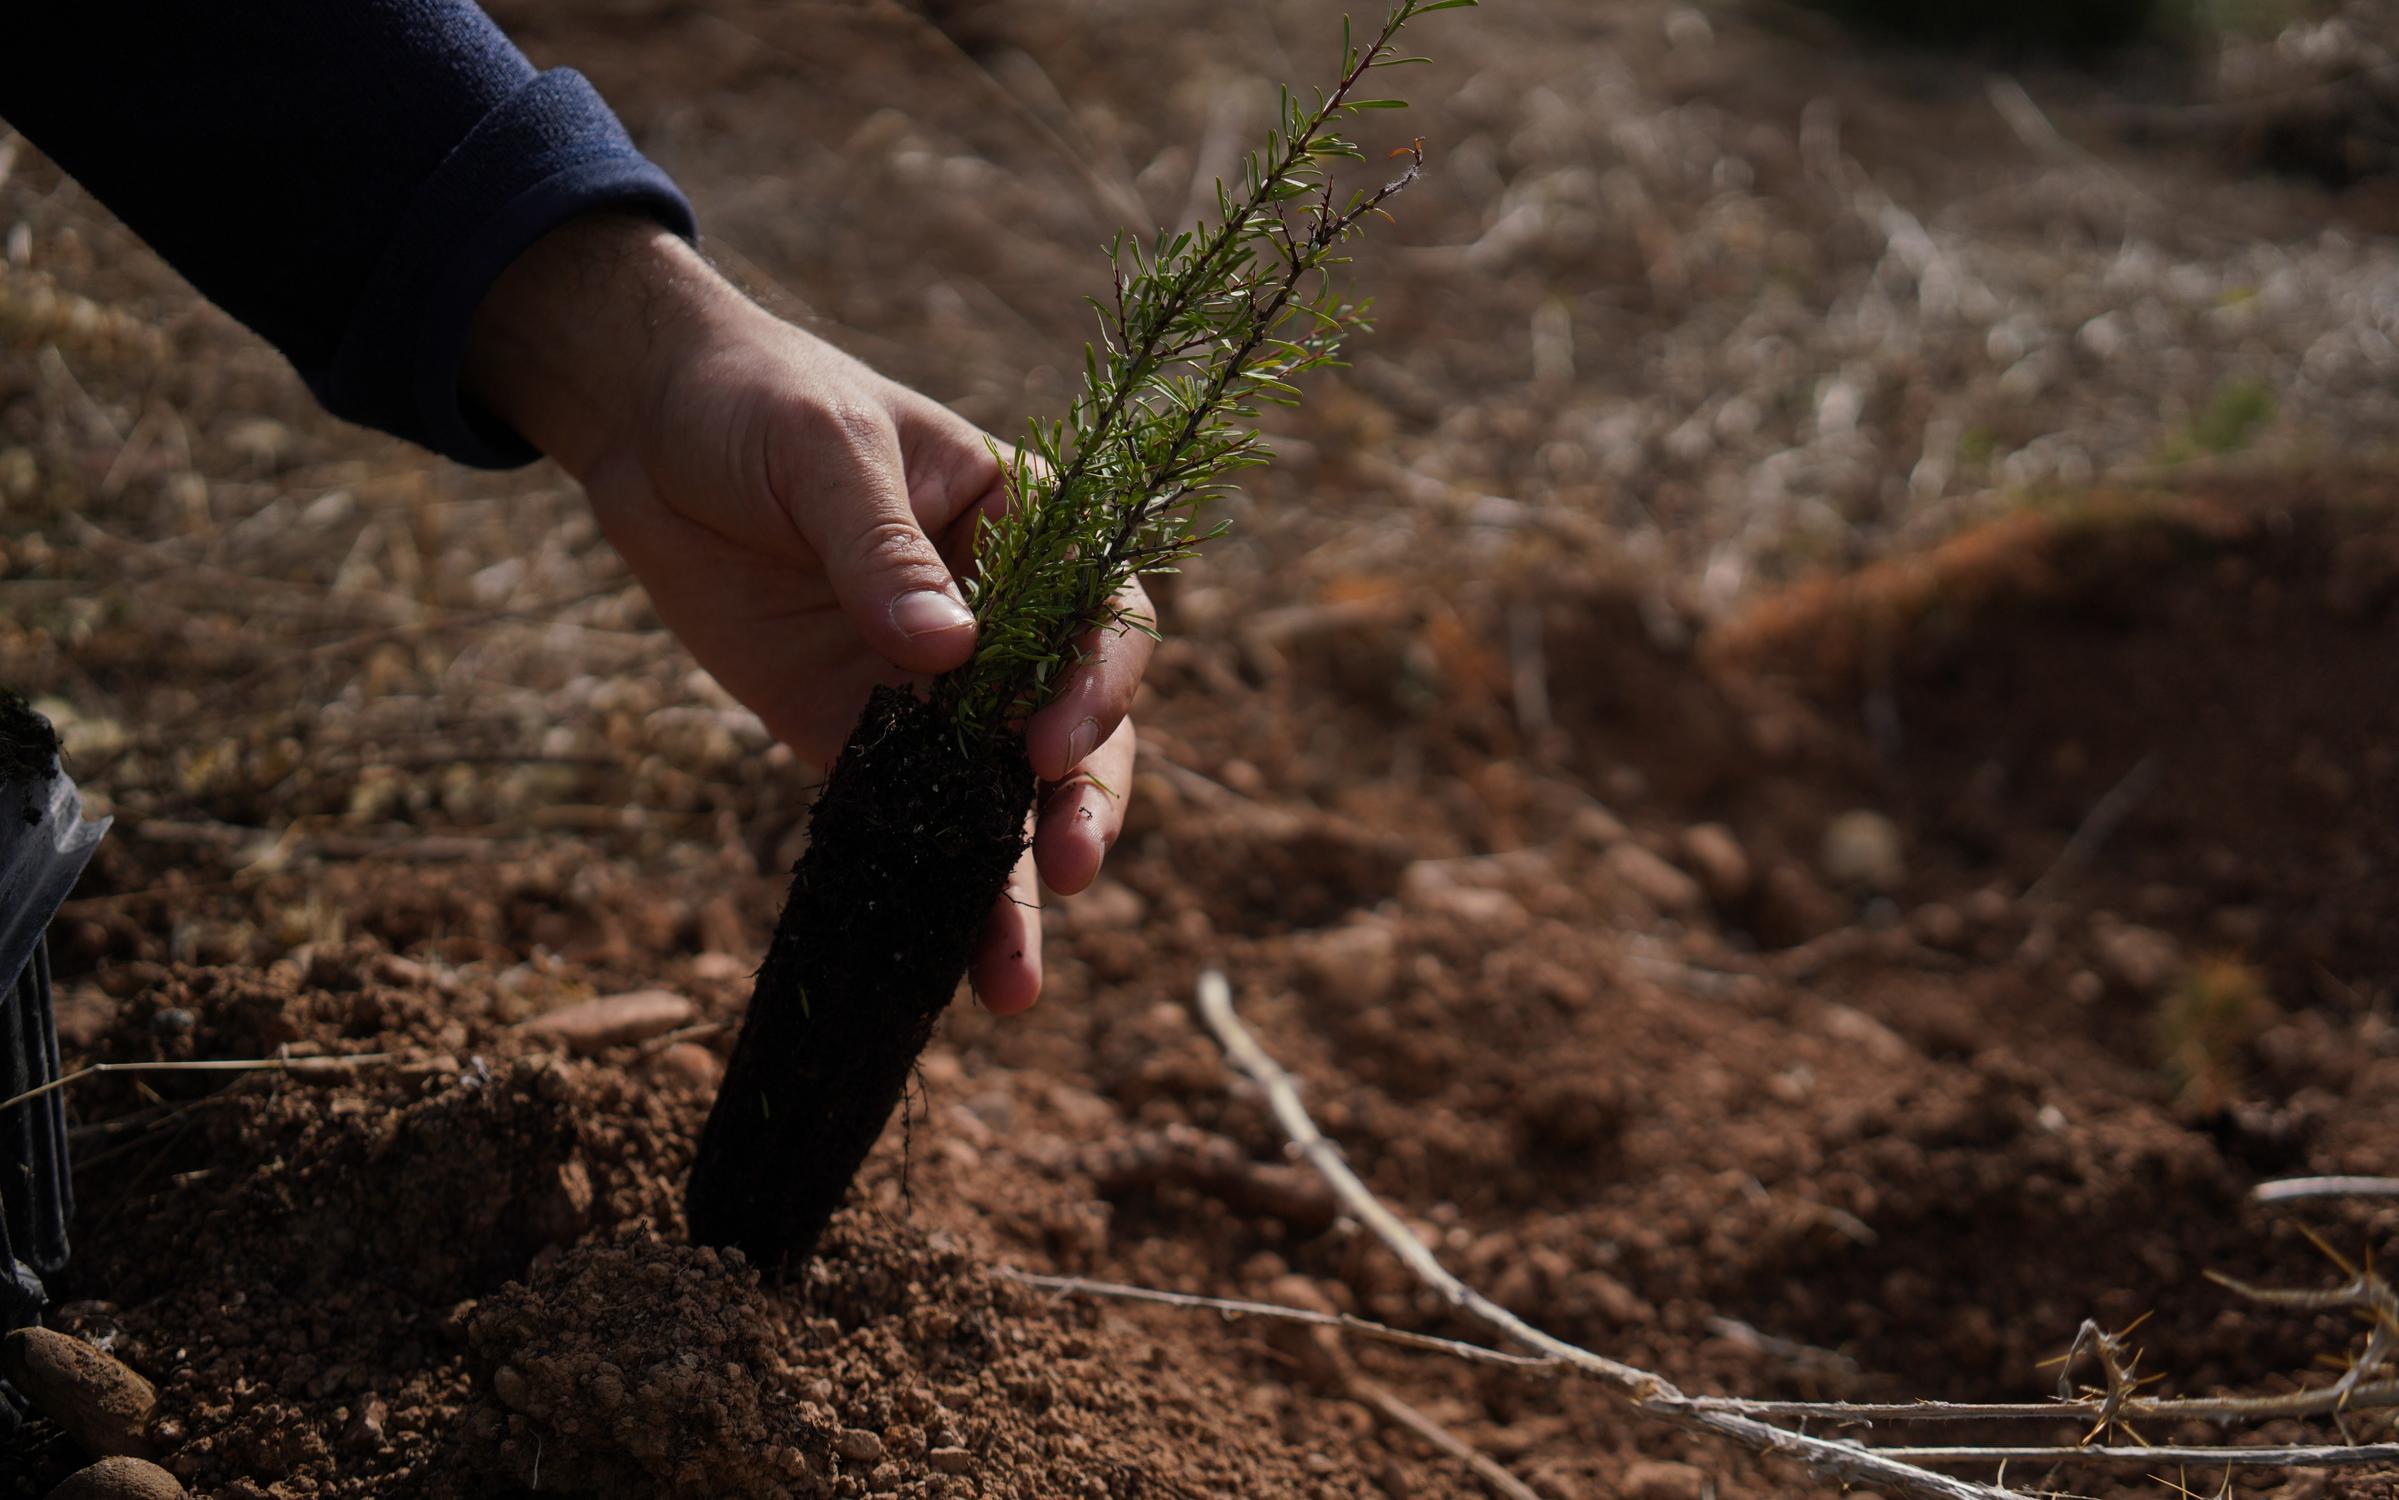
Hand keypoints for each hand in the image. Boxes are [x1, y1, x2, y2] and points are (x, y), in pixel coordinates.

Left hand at [463, 216, 1149, 1011]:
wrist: (648, 425)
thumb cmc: (756, 401)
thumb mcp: (823, 452)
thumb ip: (884, 553)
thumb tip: (948, 656)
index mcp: (1028, 531)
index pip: (1101, 618)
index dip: (1097, 687)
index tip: (1049, 744)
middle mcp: (1002, 622)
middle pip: (1073, 732)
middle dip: (1080, 808)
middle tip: (1070, 869)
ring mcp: (930, 689)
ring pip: (996, 799)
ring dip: (1010, 887)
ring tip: (1010, 982)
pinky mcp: (854, 735)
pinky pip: (905, 820)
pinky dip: (922, 887)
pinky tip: (931, 959)